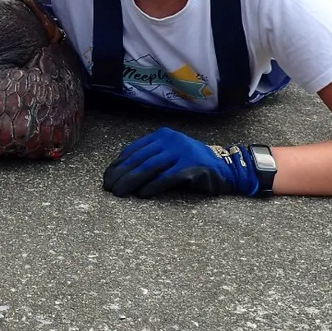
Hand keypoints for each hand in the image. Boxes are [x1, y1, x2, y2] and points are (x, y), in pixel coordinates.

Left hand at [102, 127, 259, 198]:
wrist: (224, 167)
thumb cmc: (190, 165)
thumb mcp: (168, 156)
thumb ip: (149, 159)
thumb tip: (121, 174)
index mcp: (161, 135)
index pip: (134, 149)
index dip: (118, 164)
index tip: (107, 177)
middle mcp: (170, 140)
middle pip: (139, 159)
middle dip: (121, 174)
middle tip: (109, 188)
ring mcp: (181, 151)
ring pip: (149, 167)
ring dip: (131, 181)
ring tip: (119, 193)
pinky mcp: (191, 166)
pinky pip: (167, 176)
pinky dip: (153, 186)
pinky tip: (142, 194)